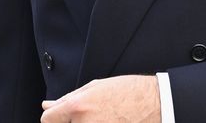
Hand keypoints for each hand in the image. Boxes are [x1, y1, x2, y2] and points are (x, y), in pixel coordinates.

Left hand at [39, 75, 162, 122]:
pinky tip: (110, 121)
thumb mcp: (97, 87)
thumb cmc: (129, 91)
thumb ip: (69, 98)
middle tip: (94, 114)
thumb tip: (48, 106)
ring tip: (104, 118)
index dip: (55, 116)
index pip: (48, 120)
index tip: (63, 116)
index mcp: (78, 106)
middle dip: (72, 121)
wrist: (157, 104)